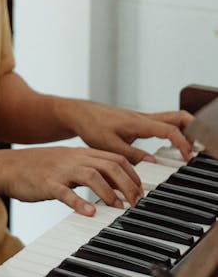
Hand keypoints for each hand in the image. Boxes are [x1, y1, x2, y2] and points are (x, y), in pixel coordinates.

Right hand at [0, 145, 143, 215]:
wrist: (8, 166)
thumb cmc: (39, 168)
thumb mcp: (68, 164)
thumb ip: (89, 170)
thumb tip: (115, 185)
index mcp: (81, 154)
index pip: (116, 158)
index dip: (133, 174)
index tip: (141, 191)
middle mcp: (74, 159)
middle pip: (109, 165)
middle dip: (128, 185)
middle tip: (136, 203)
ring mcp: (60, 170)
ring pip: (92, 176)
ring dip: (109, 193)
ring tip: (118, 208)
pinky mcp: (47, 183)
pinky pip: (65, 192)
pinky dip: (79, 202)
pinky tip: (89, 213)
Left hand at [60, 100, 193, 163]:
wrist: (80, 114)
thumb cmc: (92, 127)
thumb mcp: (109, 145)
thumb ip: (132, 155)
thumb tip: (154, 162)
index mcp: (138, 123)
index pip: (169, 129)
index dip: (182, 143)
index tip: (188, 157)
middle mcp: (144, 118)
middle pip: (178, 117)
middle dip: (193, 130)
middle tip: (197, 149)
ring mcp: (143, 118)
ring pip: (172, 118)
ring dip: (185, 131)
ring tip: (188, 150)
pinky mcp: (139, 122)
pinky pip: (163, 123)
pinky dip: (174, 132)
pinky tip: (173, 146)